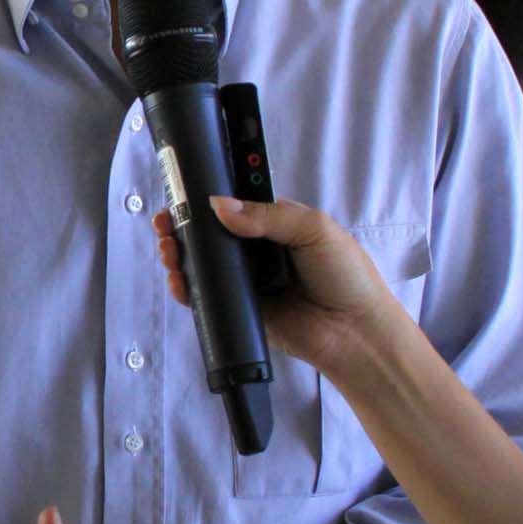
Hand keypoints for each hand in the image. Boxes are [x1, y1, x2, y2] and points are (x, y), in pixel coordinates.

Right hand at [151, 197, 407, 380]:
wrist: (355, 331)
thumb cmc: (347, 276)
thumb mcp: (314, 228)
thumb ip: (268, 215)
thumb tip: (221, 206)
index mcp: (275, 224)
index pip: (234, 204)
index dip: (208, 197)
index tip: (184, 192)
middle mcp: (256, 251)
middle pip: (209, 233)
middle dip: (183, 224)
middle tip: (167, 221)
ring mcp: (246, 281)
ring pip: (202, 264)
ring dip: (179, 253)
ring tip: (168, 246)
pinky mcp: (239, 309)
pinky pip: (206, 297)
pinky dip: (186, 288)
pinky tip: (178, 279)